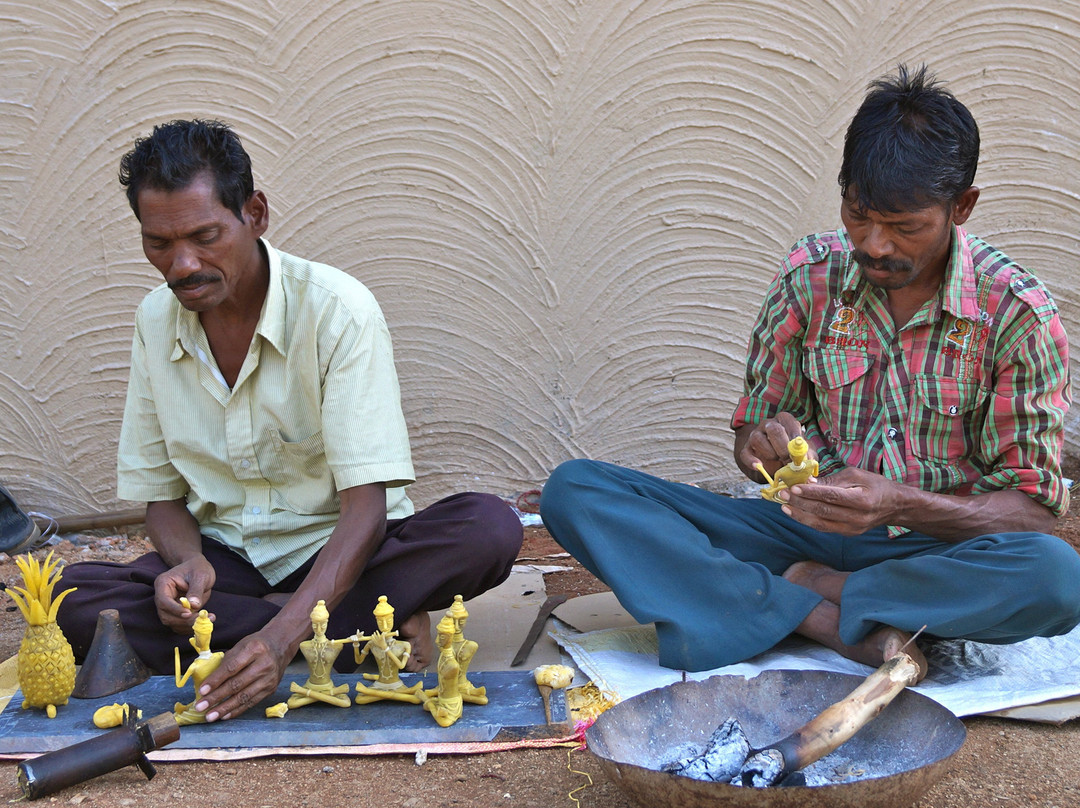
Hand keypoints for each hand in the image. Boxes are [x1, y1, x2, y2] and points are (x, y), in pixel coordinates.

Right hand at [154, 556, 215, 632]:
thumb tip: (194, 606)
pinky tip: (205, 620)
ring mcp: (168, 606)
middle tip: (201, 620)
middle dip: (183, 620)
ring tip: (208, 619)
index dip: (175, 609)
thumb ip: (196, 590)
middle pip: (166, 615)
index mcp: (163, 584)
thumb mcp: (200, 575)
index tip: (189, 613)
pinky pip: (180, 624)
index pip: (164, 601)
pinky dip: (191, 626)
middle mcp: (162, 596)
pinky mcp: (176, 612)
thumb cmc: (198, 568)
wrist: (198, 568)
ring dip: (188, 625)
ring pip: (172, 622)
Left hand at [194, 630, 290, 720]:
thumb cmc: (255, 645)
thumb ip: (226, 662)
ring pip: (244, 697)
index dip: (216, 680)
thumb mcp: (241, 646)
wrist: (280, 646)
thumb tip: (208, 683)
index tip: (202, 691)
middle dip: (216, 697)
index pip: (232, 667)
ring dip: (225, 708)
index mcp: (254, 649)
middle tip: (200, 707)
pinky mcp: (271, 689)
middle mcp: (264, 664)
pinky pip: (251, 702)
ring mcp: (269, 678)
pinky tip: (225, 715)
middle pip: (237, 684)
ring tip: (210, 716)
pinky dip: (237, 710)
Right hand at [738, 412, 812, 479]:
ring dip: (769, 453)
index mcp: (784, 420)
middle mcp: (768, 424)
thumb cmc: (795, 452)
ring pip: (757, 439)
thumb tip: (809, 462)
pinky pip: (745, 453)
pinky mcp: (747, 448)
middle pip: (773, 429)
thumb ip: (808, 456)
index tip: (798, 448)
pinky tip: (759, 467)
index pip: (787, 420)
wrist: (778, 460)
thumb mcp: (805, 452)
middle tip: (788, 458)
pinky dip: (751, 461)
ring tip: (778, 461)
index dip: (793, 434)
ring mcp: (755, 435)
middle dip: (782, 445)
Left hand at [779, 466, 896, 534]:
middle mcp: (857, 517)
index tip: (793, 487)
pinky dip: (808, 521)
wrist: (894, 506)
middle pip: (823, 511)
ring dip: (800, 515)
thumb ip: (832, 480)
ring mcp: (852, 528)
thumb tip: (808, 481)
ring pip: (820, 524)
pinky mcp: (848, 534)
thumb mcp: (856, 475)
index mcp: (862, 500)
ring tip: (784, 506)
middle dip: (800, 503)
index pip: (831, 496)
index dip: (811, 492)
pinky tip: (796, 513)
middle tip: (782, 494)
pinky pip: (824, 528)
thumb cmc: (875, 485)